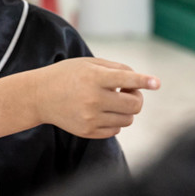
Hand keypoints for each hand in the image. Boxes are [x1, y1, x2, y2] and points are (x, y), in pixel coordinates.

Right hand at [33, 57, 159, 138]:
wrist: (38, 96)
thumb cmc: (66, 75)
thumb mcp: (88, 63)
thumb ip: (116, 69)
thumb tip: (141, 82)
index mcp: (93, 77)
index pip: (125, 79)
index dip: (144, 81)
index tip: (156, 83)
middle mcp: (92, 99)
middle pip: (133, 104)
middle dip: (136, 98)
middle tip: (127, 93)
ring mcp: (90, 117)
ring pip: (128, 119)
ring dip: (126, 110)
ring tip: (112, 102)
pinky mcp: (87, 131)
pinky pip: (116, 130)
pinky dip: (115, 121)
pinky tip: (102, 112)